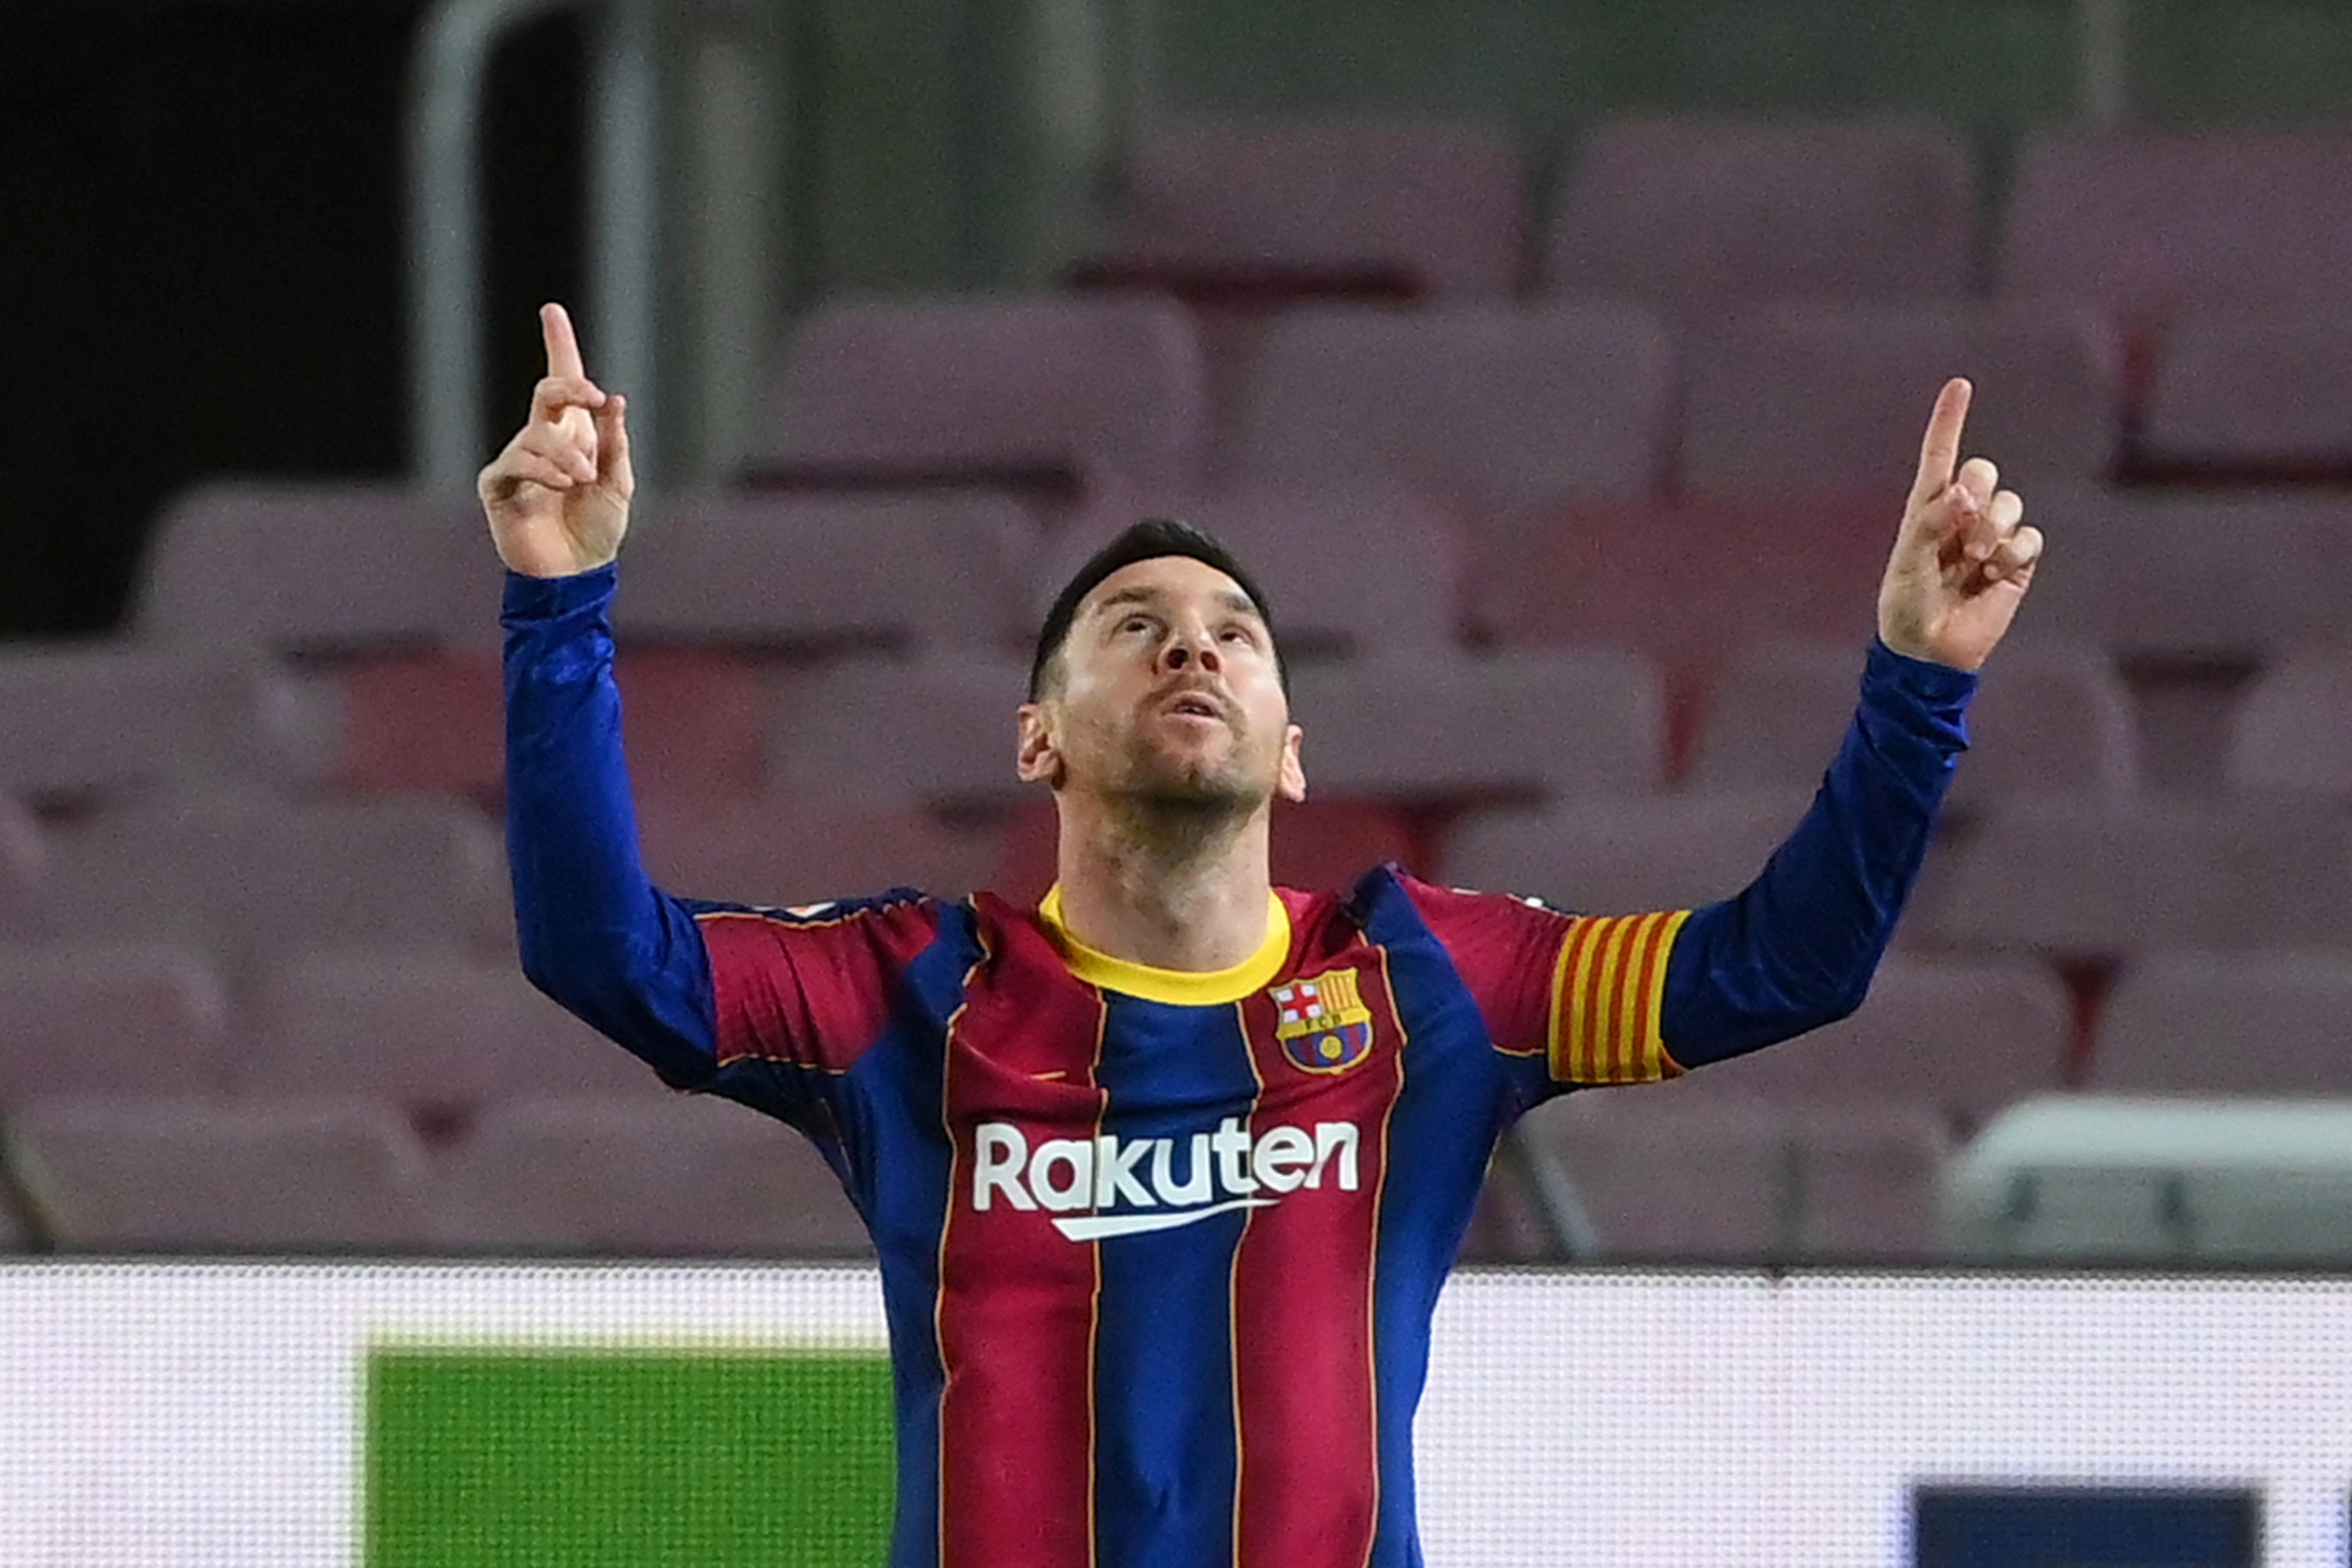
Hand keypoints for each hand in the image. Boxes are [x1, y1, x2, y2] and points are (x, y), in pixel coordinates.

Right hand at [478, 303, 634, 577]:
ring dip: (567, 453)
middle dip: (571, 387)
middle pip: (548, 391)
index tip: (552, 310)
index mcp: (573, 435)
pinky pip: (516, 461)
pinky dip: (543, 470)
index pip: (562, 382)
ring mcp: (518, 460)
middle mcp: (543, 439)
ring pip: (538, 433)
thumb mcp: (618, 485)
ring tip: (582, 481)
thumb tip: (614, 402)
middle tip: (595, 398)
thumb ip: (615, 444)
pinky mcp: (498, 484)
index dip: (557, 345)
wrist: (576, 574)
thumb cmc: (597, 531)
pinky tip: (563, 485)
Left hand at [1875, 378, 2044, 671]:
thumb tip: (1966, 493)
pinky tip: (1994, 574)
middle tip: (1963, 523)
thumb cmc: (1907, 605)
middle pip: (1984, 472)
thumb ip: (1933, 522)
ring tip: (1975, 560)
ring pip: (2011, 503)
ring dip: (1994, 528)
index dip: (1949, 421)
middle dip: (1978, 489)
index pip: (1941, 457)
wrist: (1929, 650)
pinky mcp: (2016, 562)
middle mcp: (1962, 517)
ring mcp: (1992, 537)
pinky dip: (2013, 553)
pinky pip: (2029, 538)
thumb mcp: (1909, 561)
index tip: (1959, 385)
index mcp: (1928, 510)